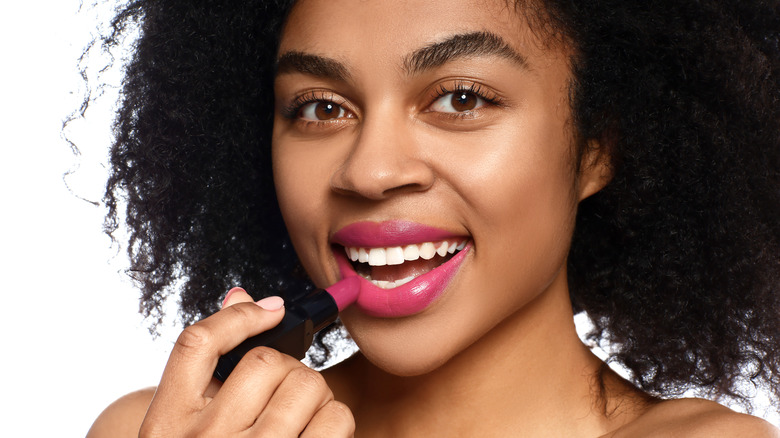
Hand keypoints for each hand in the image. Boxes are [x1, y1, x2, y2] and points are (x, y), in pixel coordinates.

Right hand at [139, 288, 354, 436]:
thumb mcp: (185, 430)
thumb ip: (206, 371)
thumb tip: (242, 298)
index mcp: (166, 426)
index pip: (196, 344)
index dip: (240, 316)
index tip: (271, 308)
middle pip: (269, 363)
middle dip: (288, 371)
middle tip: (285, 395)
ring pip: (310, 386)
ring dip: (316, 395)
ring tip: (301, 420)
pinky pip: (337, 420)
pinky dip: (336, 422)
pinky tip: (318, 437)